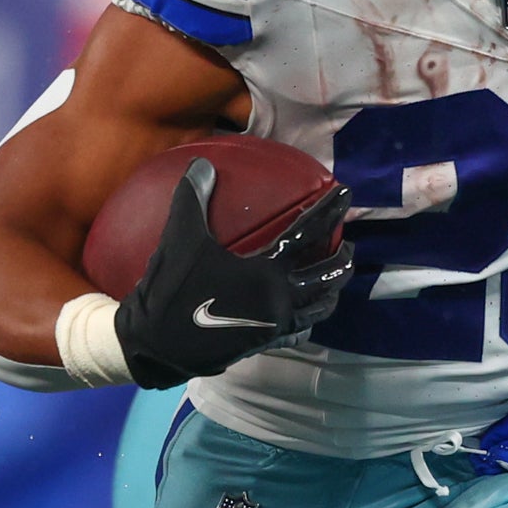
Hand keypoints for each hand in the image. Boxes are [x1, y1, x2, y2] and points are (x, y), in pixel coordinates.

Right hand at [112, 162, 352, 386]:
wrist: (156, 345)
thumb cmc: (172, 289)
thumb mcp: (181, 238)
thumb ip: (193, 198)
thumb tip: (202, 162)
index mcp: (266, 273)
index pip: (308, 234)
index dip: (329, 211)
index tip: (346, 194)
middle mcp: (279, 301)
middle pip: (326, 278)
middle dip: (344, 260)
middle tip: (350, 244)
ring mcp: (275, 326)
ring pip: (319, 309)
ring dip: (332, 291)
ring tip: (335, 278)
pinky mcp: (264, 343)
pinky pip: (298, 331)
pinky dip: (308, 320)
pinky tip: (304, 315)